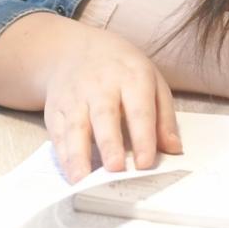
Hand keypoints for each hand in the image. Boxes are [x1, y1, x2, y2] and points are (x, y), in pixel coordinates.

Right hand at [42, 25, 182, 182]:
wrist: (77, 49)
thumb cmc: (123, 71)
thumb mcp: (152, 81)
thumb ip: (164, 117)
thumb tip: (173, 148)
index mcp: (132, 77)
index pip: (139, 109)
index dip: (143, 136)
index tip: (146, 162)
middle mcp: (100, 85)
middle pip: (104, 115)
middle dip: (109, 143)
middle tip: (115, 169)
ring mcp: (74, 95)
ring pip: (75, 126)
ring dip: (78, 154)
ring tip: (83, 178)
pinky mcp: (55, 107)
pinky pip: (57, 132)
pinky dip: (63, 154)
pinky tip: (71, 173)